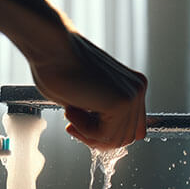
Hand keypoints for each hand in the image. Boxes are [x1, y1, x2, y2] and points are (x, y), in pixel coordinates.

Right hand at [28, 32, 146, 149]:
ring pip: (116, 140)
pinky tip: (72, 108)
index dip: (106, 135)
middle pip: (127, 138)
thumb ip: (101, 116)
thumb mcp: (86, 99)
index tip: (82, 127)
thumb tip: (104, 138)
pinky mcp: (122, 102)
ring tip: (71, 112)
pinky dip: (83, 129)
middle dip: (97, 139)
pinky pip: (104, 135)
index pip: (132, 129)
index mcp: (132, 86)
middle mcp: (138, 89)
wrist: (51, 47)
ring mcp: (133, 95)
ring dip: (88, 134)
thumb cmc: (59, 67)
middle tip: (73, 126)